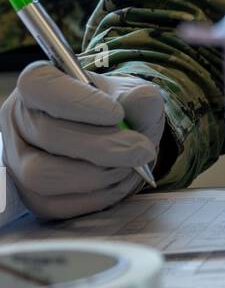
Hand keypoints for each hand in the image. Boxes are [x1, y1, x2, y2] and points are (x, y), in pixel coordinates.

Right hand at [0, 62, 164, 220]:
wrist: (115, 139)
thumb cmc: (116, 109)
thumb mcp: (133, 95)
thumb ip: (140, 96)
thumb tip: (141, 100)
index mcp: (38, 83)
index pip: (41, 86)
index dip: (79, 102)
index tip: (118, 114)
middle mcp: (18, 120)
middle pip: (47, 135)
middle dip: (102, 147)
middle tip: (142, 150)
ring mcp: (18, 160)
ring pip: (44, 175)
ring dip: (97, 175)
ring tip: (129, 166)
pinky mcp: (30, 195)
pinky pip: (56, 204)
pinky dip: (96, 197)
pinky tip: (118, 182)